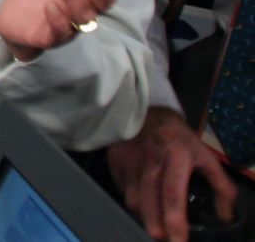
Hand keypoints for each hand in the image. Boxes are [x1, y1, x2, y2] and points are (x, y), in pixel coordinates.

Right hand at [108, 107, 238, 241]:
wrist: (148, 111)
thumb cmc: (180, 138)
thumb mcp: (205, 156)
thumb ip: (220, 185)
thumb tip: (226, 216)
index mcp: (176, 157)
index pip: (172, 193)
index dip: (174, 219)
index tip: (177, 240)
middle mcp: (149, 160)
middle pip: (147, 201)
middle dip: (154, 225)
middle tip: (163, 239)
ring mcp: (129, 160)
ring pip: (132, 198)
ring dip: (144, 215)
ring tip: (155, 224)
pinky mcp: (115, 161)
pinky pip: (123, 189)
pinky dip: (133, 200)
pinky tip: (143, 202)